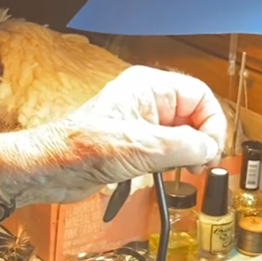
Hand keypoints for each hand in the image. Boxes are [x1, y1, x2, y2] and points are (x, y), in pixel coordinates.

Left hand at [0, 66, 226, 205]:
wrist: (50, 170)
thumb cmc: (80, 149)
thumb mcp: (140, 146)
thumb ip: (183, 145)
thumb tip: (208, 149)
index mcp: (149, 87)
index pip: (200, 96)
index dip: (211, 123)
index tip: (209, 150)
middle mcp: (148, 102)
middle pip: (195, 116)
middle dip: (202, 140)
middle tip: (199, 164)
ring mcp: (141, 124)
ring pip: (183, 135)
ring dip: (188, 154)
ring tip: (185, 170)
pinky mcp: (135, 145)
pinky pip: (167, 151)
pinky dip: (173, 163)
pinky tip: (167, 174)